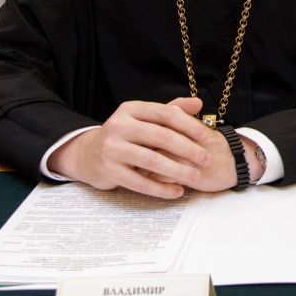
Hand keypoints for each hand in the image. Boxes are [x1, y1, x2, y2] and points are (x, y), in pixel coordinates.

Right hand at [48, 96, 215, 198]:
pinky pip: (140, 182)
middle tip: (207, 159)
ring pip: (151, 161)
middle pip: (161, 137)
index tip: (207, 136)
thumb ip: (171, 110)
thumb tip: (198, 103)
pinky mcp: (108, 171)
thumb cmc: (125, 135)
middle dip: (188, 149)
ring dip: (177, 170)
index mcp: (131, 109)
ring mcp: (111, 148)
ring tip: (195, 177)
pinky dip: (160, 188)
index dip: (189, 125)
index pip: (165, 114)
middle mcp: (119, 125)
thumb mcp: (144, 118)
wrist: (88, 154)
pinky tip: (176, 191)